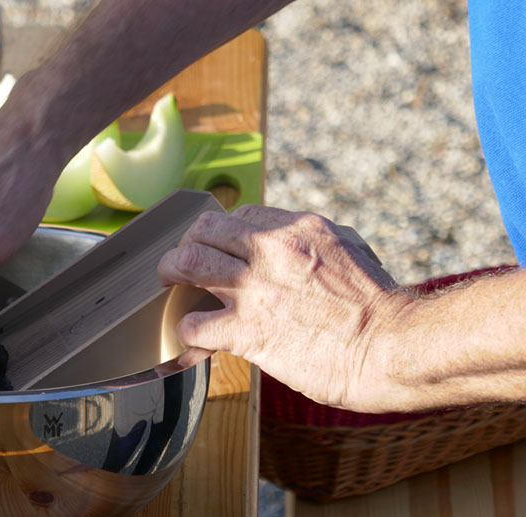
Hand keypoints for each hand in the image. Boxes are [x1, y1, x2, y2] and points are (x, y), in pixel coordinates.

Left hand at [157, 205, 413, 411]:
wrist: (392, 347)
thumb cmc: (378, 305)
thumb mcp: (351, 248)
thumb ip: (317, 239)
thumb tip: (299, 239)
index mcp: (297, 227)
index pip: (239, 214)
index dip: (222, 231)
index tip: (218, 247)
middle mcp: (270, 249)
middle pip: (203, 230)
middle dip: (186, 244)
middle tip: (182, 261)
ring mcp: (255, 289)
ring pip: (186, 263)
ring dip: (171, 274)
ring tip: (169, 284)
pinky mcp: (247, 331)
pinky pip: (194, 324)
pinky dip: (188, 330)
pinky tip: (195, 335)